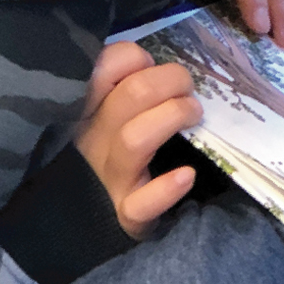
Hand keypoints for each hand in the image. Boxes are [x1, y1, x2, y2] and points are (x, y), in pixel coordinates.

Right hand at [75, 40, 200, 238]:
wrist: (90, 224)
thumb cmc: (113, 158)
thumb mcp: (110, 118)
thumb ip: (128, 88)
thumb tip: (158, 65)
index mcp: (88, 111)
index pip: (103, 67)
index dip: (134, 58)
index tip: (153, 68)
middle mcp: (94, 140)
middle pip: (130, 95)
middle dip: (170, 82)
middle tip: (190, 91)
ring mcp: (109, 179)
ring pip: (134, 140)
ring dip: (172, 118)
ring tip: (194, 116)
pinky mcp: (125, 216)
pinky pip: (140, 205)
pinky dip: (165, 189)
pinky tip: (185, 176)